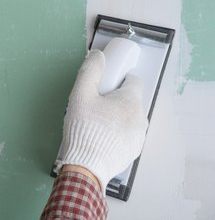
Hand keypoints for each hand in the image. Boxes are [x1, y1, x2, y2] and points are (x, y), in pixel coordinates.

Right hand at [58, 49, 147, 193]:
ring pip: (130, 118)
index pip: (134, 80)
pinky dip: (118, 133)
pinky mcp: (133, 152)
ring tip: (97, 125)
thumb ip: (90, 71)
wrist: (86, 167)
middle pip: (131, 100)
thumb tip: (98, 55)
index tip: (105, 86)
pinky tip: (102, 139)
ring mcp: (139, 137)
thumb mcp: (80, 95)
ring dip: (118, 117)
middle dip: (116, 100)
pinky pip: (128, 135)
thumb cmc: (84, 128)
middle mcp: (141, 118)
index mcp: (131, 101)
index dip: (119, 79)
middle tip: (95, 108)